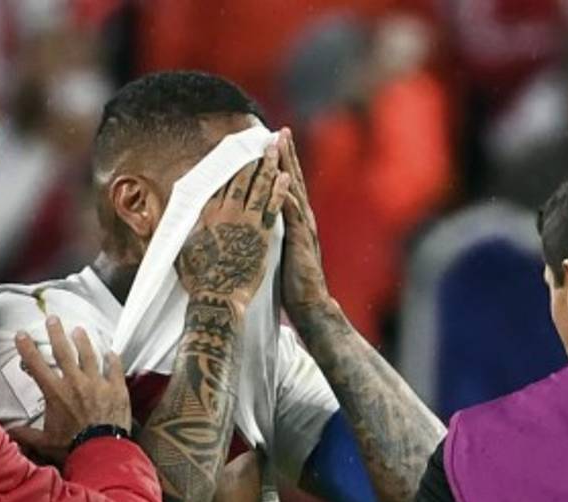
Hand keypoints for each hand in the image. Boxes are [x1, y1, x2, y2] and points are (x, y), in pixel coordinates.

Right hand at [8, 317, 131, 465]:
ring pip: (89, 355)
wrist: (101, 451)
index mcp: (56, 393)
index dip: (27, 348)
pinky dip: (112, 359)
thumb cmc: (73, 447)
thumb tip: (8, 433)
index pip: (36, 365)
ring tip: (79, 330)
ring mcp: (97, 384)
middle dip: (56, 333)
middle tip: (53, 319)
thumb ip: (26, 435)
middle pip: (63, 351)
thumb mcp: (45, 442)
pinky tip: (111, 352)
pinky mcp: (116, 389)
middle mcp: (75, 383)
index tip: (21, 335)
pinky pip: (115, 368)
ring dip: (83, 340)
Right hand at [176, 143, 289, 311]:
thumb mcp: (182, 250)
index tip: (237, 152)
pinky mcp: (262, 235)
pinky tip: (285, 177)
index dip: (230, 166)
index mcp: (205, 216)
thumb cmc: (198, 281)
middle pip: (240, 179)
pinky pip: (272, 206)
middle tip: (261, 141)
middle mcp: (225, 214)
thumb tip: (176, 222)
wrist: (216, 299)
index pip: (219, 184)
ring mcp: (245, 223)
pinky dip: (278, 190)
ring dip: (267, 166)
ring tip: (274, 150)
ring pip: (258, 187)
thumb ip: (183, 232)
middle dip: (251, 157)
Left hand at [276, 128, 331, 316]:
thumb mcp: (279, 248)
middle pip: (292, 180)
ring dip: (287, 168)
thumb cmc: (291, 281)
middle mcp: (302, 219)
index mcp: (295, 220)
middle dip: (286, 154)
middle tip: (279, 130)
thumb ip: (273, 231)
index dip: (280, 163)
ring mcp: (303, 229)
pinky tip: (282, 185)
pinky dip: (288, 199)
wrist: (309, 304)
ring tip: (280, 147)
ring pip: (293, 191)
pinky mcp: (300, 242)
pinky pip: (293, 217)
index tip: (272, 140)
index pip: (286, 185)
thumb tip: (258, 221)